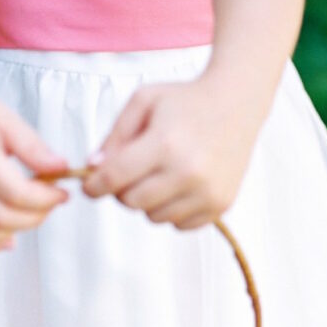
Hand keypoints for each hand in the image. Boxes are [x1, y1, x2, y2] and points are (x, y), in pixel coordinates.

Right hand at [0, 72, 69, 251]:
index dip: (45, 200)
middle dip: (35, 217)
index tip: (61, 195)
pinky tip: (6, 238)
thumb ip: (34, 148)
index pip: (17, 194)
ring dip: (13, 232)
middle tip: (49, 205)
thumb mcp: (6, 120)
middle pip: (2, 218)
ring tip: (30, 217)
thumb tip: (61, 169)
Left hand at [82, 70, 263, 229]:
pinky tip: (181, 184)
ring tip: (161, 174)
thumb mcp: (144, 102)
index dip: (95, 185)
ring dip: (149, 201)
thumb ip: (115, 135)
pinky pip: (178, 225)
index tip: (89, 186)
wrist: (237, 103)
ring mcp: (206, 192)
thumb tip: (94, 167)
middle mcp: (188, 172)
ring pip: (154, 217)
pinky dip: (172, 210)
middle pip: (131, 202)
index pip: (115, 178)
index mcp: (165, 143)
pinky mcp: (220, 205)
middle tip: (130, 173)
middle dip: (123, 190)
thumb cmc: (185, 101)